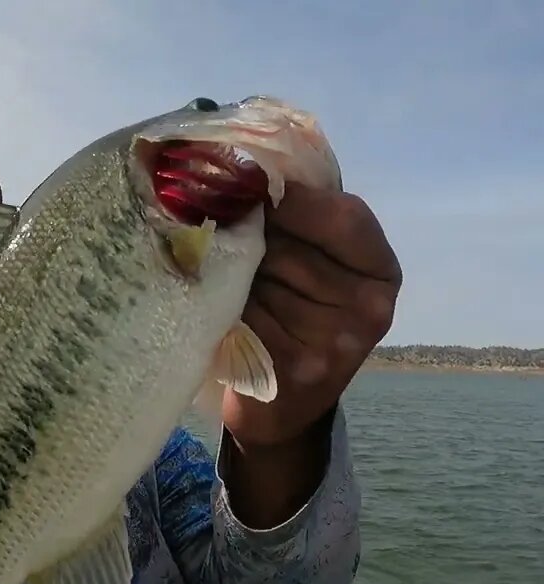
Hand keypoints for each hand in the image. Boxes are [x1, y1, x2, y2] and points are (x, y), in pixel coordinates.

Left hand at [222, 183, 402, 448]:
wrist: (281, 407)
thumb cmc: (292, 316)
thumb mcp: (315, 265)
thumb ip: (300, 222)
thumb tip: (248, 166)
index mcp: (381, 272)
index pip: (344, 217)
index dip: (292, 200)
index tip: (249, 187)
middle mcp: (369, 310)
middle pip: (290, 247)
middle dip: (246, 234)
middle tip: (212, 227)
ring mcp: (334, 345)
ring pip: (258, 279)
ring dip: (224, 269)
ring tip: (214, 272)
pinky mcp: (292, 370)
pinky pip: (240, 315)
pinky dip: (216, 305)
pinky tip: (212, 306)